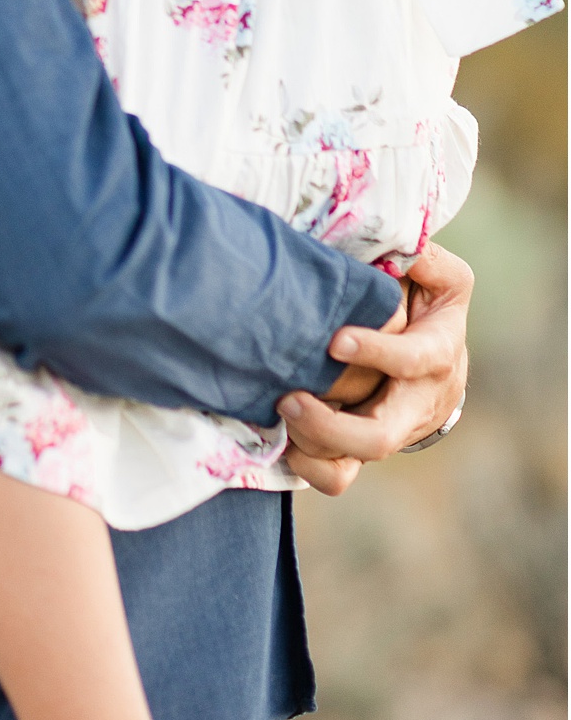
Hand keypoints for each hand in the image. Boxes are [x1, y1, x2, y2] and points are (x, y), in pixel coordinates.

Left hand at [277, 243, 471, 496]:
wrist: (439, 363)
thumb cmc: (429, 308)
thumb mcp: (441, 278)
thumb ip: (423, 258)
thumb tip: (398, 243)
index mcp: (437, 352)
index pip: (415, 360)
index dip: (378, 353)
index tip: (334, 341)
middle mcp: (416, 401)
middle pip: (382, 435)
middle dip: (332, 425)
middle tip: (287, 399)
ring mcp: (391, 430)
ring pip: (357, 460)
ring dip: (313, 444)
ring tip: (278, 414)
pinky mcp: (366, 448)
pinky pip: (339, 476)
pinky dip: (309, 466)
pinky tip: (282, 440)